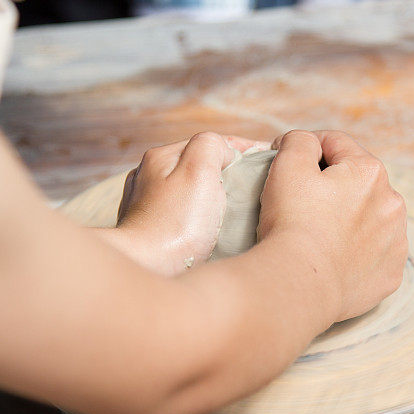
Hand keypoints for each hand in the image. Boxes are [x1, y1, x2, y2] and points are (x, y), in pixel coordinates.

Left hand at [97, 133, 270, 275]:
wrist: (145, 269)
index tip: (268, 157)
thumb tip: (223, 150)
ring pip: (191, 191)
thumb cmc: (174, 225)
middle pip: (199, 166)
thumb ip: (213, 145)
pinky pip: (182, 215)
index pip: (210, 143)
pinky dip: (199, 217)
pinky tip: (211, 231)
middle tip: (257, 186)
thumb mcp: (200, 170)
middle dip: (228, 172)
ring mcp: (147, 205)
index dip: (243, 148)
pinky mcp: (150, 230)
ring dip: (213, 196)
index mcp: (161, 157)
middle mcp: (148, 177)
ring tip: (239, 210)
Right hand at [258, 130, 406, 321]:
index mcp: (370, 172)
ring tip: (319, 233)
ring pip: (370, 217)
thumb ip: (300, 141)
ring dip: (349, 217)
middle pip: (357, 182)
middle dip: (332, 185)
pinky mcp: (391, 274)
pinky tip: (334, 258)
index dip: (306, 149)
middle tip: (301, 202)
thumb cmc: (292, 222)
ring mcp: (396, 242)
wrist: (300, 284)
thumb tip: (307, 143)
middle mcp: (393, 203)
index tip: (285, 162)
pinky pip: (374, 253)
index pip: (336, 144)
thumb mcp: (287, 165)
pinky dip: (357, 251)